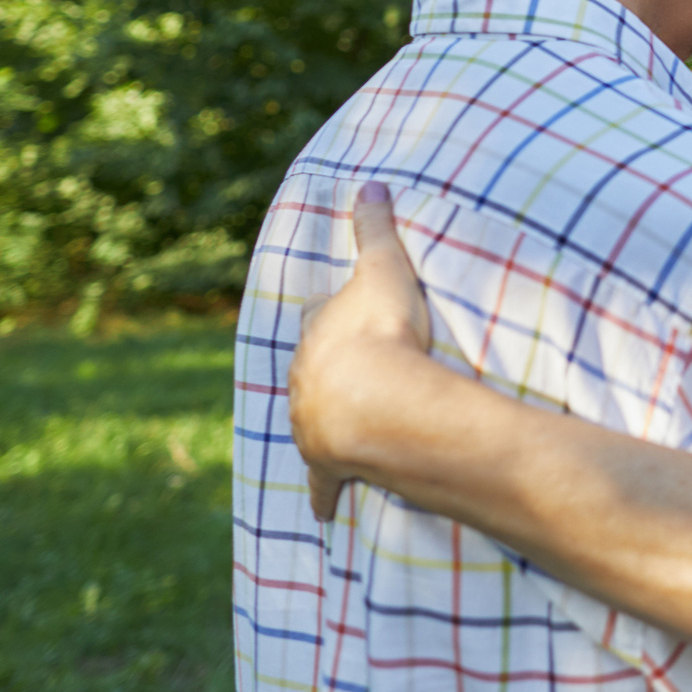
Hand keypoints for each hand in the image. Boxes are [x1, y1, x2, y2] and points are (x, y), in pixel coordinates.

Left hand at [289, 183, 434, 521]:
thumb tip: (369, 180)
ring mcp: (314, 423)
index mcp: (318, 334)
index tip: (349, 318)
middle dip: (327, 371)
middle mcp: (307, 379)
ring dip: (325, 421)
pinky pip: (325, 481)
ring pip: (312, 420)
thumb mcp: (384, 270)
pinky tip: (325, 511)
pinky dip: (325, 493)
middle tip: (351, 371)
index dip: (334, 318)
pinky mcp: (330, 463)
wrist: (374, 400)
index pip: (320, 320)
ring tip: (345, 423)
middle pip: (312, 371)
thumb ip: (377, 227)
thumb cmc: (381, 332)